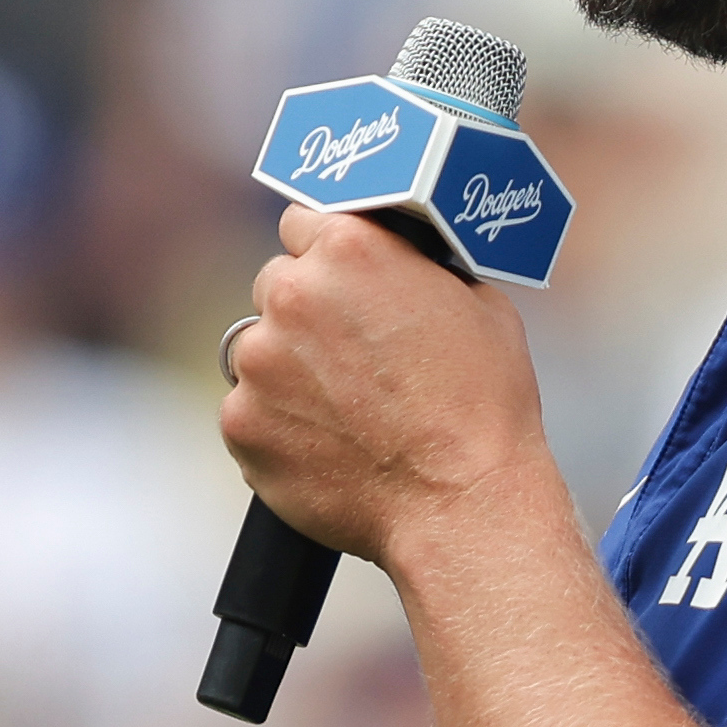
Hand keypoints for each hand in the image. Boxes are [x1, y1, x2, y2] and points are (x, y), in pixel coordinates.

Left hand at [219, 203, 554, 568]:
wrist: (462, 503)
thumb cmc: (484, 406)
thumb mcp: (478, 304)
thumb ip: (418, 269)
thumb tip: (401, 265)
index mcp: (350, 248)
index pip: (303, 223)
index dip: (326, 254)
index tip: (340, 281)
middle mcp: (293, 294)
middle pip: (277, 285)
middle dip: (307, 313)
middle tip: (351, 356)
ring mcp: (259, 360)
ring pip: (259, 351)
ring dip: (288, 371)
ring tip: (345, 411)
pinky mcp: (241, 423)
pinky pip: (249, 411)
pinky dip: (277, 426)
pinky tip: (328, 445)